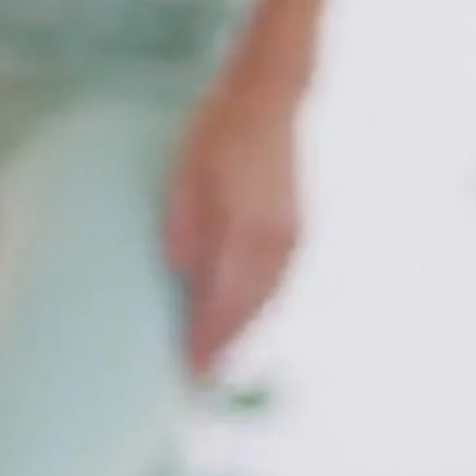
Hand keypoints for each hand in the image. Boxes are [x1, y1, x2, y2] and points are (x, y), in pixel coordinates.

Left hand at [166, 62, 306, 378]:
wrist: (270, 99)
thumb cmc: (218, 131)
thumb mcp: (188, 171)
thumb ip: (185, 222)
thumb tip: (179, 271)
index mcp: (250, 231)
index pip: (225, 303)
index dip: (206, 340)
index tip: (186, 370)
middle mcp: (278, 244)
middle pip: (249, 311)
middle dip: (224, 345)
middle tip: (196, 376)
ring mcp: (292, 239)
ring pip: (266, 301)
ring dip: (241, 330)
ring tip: (215, 353)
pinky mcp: (296, 233)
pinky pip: (275, 284)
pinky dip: (256, 307)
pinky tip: (239, 313)